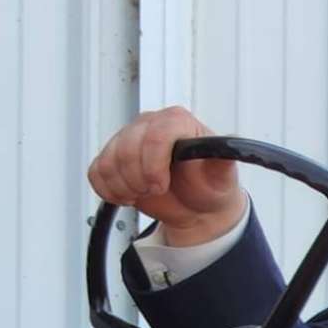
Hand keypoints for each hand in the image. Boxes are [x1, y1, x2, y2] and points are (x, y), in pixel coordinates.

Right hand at [87, 106, 244, 244]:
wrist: (195, 206)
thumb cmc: (208, 185)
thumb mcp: (222, 176)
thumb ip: (223, 159)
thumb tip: (231, 143)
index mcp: (177, 121)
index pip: (154, 134)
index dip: (152, 164)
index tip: (161, 185)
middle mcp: (148, 124)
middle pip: (126, 149)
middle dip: (139, 179)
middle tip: (157, 190)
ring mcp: (127, 138)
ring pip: (108, 162)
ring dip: (125, 187)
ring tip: (145, 192)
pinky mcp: (112, 156)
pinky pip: (96, 172)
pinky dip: (109, 190)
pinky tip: (129, 194)